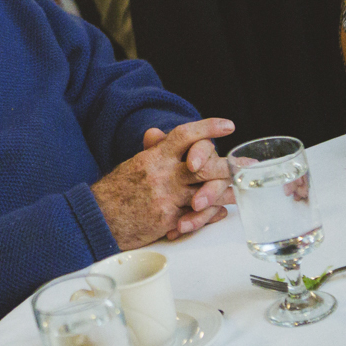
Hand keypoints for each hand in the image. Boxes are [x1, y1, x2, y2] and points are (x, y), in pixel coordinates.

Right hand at [90, 118, 235, 248]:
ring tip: (239, 191)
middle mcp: (162, 175)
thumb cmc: (116, 191)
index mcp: (154, 157)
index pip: (184, 135)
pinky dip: (212, 214)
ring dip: (226, 192)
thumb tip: (156, 133)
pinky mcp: (168, 220)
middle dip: (228, 166)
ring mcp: (166, 198)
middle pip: (204, 166)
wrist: (99, 218)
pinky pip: (198, 217)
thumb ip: (152, 150)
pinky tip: (220, 212)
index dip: (208, 128)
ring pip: (206, 193)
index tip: (228, 125)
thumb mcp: (133, 164)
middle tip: (246, 165)